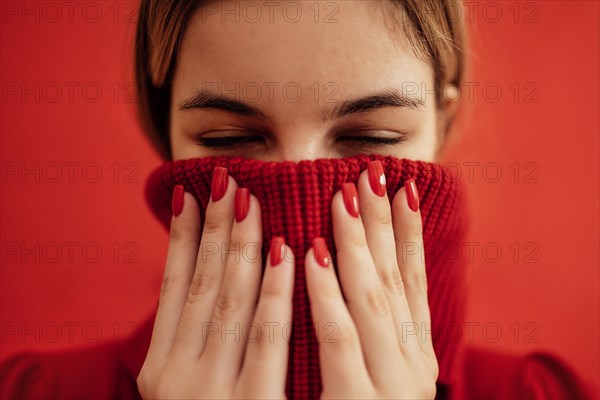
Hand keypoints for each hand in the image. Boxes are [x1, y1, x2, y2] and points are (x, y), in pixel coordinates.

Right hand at [137, 167, 294, 398]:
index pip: (172, 289)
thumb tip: (215, 281)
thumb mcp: (191, 388)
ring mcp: (212, 391)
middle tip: (226, 179)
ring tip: (250, 199)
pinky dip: (274, 292)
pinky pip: (265, 339)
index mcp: (160, 369)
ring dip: (240, 245)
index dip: (180, 239)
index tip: (188, 194)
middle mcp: (178, 376)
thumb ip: (199, 347)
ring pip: (229, 301)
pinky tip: (284, 251)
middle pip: (201, 285)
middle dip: (213, 227)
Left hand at [305, 160, 437, 398]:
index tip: (400, 186)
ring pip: (372, 297)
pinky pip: (340, 338)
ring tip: (342, 194)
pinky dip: (327, 291)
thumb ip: (370, 323)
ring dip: (356, 242)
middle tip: (370, 172)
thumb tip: (356, 270)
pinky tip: (309, 251)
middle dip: (381, 223)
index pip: (412, 278)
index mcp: (415, 352)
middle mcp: (412, 364)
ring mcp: (389, 385)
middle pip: (394, 277)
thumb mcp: (374, 365)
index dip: (407, 231)